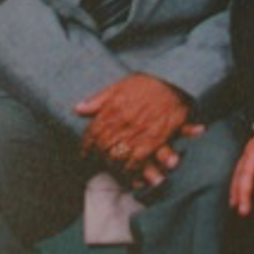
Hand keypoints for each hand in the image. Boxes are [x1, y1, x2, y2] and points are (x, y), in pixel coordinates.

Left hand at [76, 73, 194, 187]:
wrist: (175, 83)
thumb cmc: (148, 82)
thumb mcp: (120, 85)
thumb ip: (98, 99)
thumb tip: (78, 109)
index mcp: (112, 109)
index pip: (92, 133)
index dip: (86, 145)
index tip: (85, 152)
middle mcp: (122, 123)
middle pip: (103, 147)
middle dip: (98, 156)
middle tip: (98, 160)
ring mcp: (137, 133)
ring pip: (117, 156)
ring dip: (112, 164)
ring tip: (112, 166)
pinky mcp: (152, 141)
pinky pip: (136, 161)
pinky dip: (130, 169)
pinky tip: (128, 170)